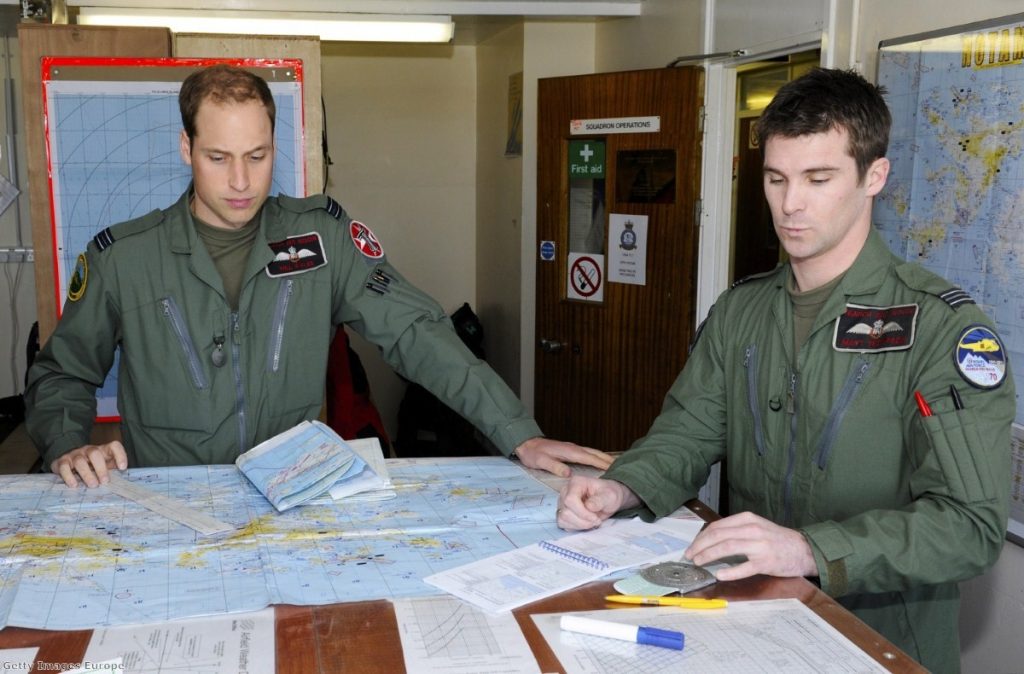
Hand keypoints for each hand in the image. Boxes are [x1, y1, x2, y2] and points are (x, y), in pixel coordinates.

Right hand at [51, 442, 127, 488]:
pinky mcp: (62, 462)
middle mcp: (89, 451)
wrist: (69, 460)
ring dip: (87, 474)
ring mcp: (75, 455)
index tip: (122, 468)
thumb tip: (122, 483)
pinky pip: (64, 467)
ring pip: (80, 461)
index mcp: (103, 451)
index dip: (120, 455)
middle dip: (101, 468)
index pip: (114, 446)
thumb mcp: (104, 467)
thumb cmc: (91, 467)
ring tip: (92, 485)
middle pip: (95, 453)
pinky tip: (74, 485)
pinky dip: (69, 476)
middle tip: (105, 481)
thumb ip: (112, 472)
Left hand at [514, 437, 613, 476]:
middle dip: (608, 459)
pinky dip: (596, 456)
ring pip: (592, 452)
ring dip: (604, 457)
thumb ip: (555, 466)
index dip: (602, 463)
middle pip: (595, 453)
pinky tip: (599, 460)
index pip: (589, 458)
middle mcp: (574, 448)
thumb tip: (569, 474)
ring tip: (615, 463)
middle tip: (622, 466)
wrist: (527, 444)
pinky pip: (587, 453)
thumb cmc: (533, 454)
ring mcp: (573, 448)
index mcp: (569, 452)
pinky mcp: (570, 450)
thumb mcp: (541, 461)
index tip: (614, 468)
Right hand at [556, 476, 639, 530]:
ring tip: (591, 522)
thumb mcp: (610, 496)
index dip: (582, 512)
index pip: (570, 500)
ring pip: (562, 519)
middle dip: (582, 521)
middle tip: (596, 520)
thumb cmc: (608, 494)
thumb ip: (600, 500)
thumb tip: (589, 506)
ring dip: (579, 525)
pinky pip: (563, 524)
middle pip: (566, 512)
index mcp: (576, 483)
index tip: (596, 518)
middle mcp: (566, 491)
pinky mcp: (562, 512)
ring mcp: (562, 502)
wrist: (608, 499)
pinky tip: (585, 523)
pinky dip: (575, 527)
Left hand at [684, 511, 816, 580]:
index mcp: (747, 519)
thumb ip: (736, 530)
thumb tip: (710, 540)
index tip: (691, 546)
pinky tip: (719, 574)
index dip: (701, 537)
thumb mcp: (756, 527)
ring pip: (727, 547)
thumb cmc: (776, 539)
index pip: (717, 526)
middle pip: (718, 535)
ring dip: (709, 554)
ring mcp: (759, 545)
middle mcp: (752, 529)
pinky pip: (745, 567)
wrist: (804, 549)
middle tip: (689, 555)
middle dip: (699, 545)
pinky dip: (730, 571)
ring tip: (698, 562)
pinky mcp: (766, 562)